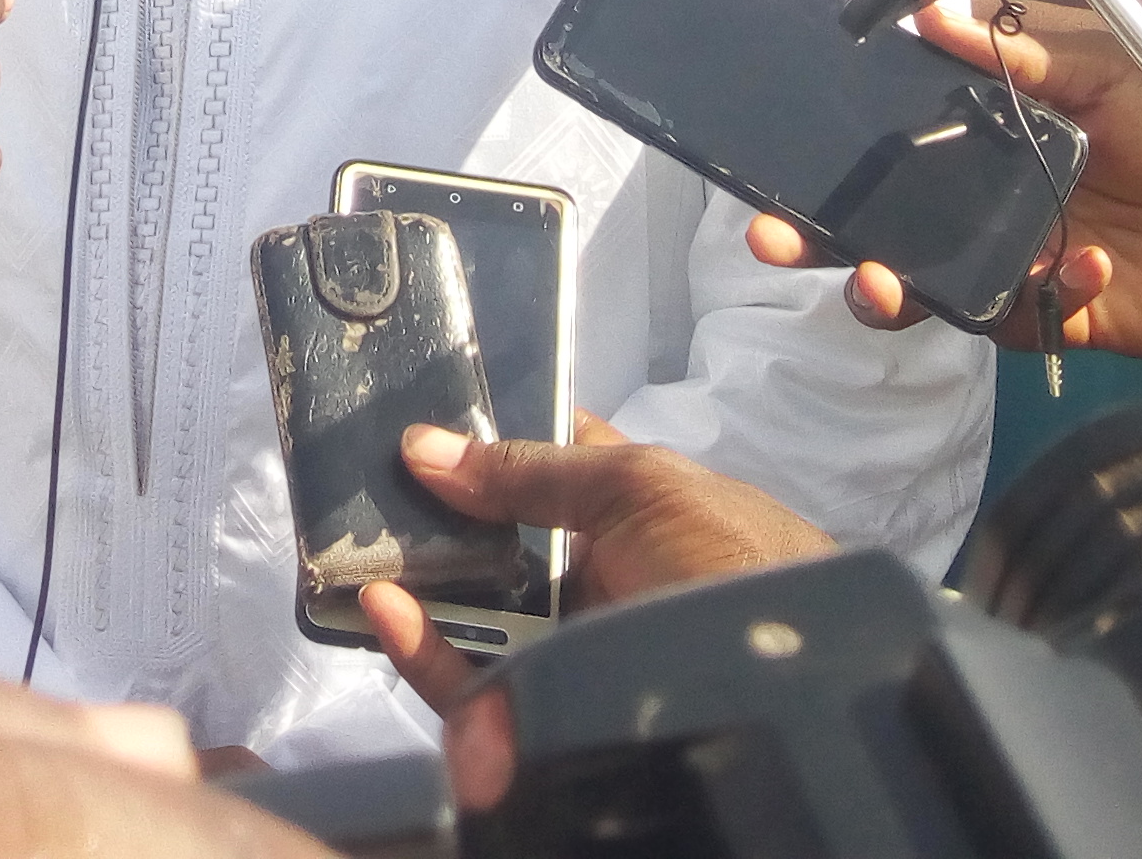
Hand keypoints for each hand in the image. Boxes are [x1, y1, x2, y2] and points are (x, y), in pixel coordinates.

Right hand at [358, 416, 832, 716]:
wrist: (784, 695)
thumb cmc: (731, 561)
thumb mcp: (639, 487)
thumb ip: (530, 468)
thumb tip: (423, 446)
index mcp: (628, 511)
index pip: (539, 469)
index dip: (481, 448)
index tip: (410, 426)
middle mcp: (592, 578)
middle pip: (492, 547)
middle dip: (428, 523)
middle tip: (360, 494)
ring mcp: (566, 649)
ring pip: (472, 617)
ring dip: (415, 584)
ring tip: (357, 551)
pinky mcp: (545, 716)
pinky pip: (470, 685)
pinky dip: (421, 651)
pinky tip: (387, 610)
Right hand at [742, 0, 1141, 361]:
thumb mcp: (1103, 74)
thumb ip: (1020, 55)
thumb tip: (931, 14)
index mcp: (981, 149)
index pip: (888, 157)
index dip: (828, 168)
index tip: (775, 173)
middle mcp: (983, 213)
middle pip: (881, 236)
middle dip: (822, 243)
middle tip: (778, 242)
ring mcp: (1017, 269)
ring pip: (931, 293)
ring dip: (897, 291)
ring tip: (884, 282)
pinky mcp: (1064, 318)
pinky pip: (1033, 320)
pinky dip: (1056, 295)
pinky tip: (1090, 268)